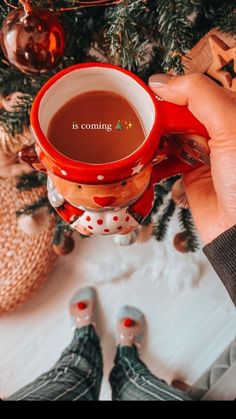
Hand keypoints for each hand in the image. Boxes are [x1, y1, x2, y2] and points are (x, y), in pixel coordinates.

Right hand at [149, 73, 235, 244]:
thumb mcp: (231, 126)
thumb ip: (199, 95)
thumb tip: (161, 81)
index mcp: (233, 114)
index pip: (200, 89)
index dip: (175, 88)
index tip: (151, 91)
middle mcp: (219, 131)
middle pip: (182, 111)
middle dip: (160, 113)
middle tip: (140, 116)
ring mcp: (203, 153)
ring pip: (171, 133)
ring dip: (153, 135)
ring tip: (136, 136)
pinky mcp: (190, 174)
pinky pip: (166, 159)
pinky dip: (152, 158)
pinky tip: (141, 156)